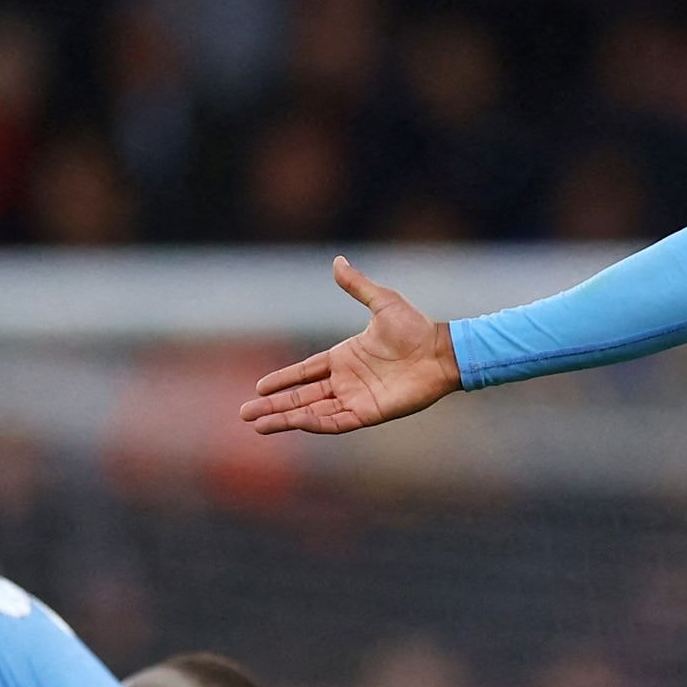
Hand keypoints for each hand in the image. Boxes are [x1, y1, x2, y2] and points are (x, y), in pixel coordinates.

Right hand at [242, 257, 461, 433]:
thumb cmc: (416, 327)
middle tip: (245, 415)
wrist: (441, 351)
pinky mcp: (369, 412)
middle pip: (301, 396)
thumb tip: (338, 261)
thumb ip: (357, 286)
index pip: (304, 372)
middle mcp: (346, 380)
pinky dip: (315, 422)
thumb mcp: (382, 302)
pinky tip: (295, 422)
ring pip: (312, 411)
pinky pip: (336, 421)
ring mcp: (356, 398)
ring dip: (286, 419)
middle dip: (273, 406)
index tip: (258, 388)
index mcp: (344, 357)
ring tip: (258, 425)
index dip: (282, 380)